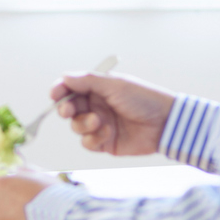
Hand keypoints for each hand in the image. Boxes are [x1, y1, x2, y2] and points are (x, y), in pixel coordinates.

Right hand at [52, 72, 175, 155]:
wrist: (164, 123)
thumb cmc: (143, 99)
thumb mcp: (114, 85)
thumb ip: (87, 81)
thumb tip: (64, 77)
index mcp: (98, 89)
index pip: (71, 88)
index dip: (60, 91)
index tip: (55, 95)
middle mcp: (96, 106)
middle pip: (70, 108)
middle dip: (67, 109)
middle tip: (68, 111)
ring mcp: (100, 125)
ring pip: (76, 126)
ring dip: (83, 124)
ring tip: (99, 122)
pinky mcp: (105, 143)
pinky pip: (88, 143)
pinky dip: (94, 139)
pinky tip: (108, 133)